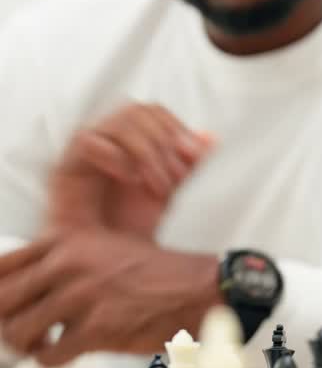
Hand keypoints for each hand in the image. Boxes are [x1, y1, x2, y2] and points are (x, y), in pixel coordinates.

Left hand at [0, 232, 220, 366]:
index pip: (2, 267)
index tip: (5, 306)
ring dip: (26, 344)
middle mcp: (69, 264)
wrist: (195, 289)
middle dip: (6, 321)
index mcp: (67, 241)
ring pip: (18, 332)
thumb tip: (16, 287)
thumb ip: (60, 260)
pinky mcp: (96, 329)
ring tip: (41, 343)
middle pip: (1, 301)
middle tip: (22, 328)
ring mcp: (82, 296)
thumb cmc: (151, 272)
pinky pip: (47, 356)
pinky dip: (50, 360)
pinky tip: (65, 351)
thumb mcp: (102, 248)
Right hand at [45, 103, 213, 238]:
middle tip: (178, 179)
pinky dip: (117, 158)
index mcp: (130, 139)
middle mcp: (106, 138)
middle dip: (165, 142)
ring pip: (117, 124)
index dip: (176, 127)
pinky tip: (133, 180)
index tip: (195, 155)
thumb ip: (188, 165)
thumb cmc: (134, 224)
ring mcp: (84, 150)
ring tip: (158, 187)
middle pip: (136, 111)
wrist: (106, 257)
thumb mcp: (170, 192)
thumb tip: (209, 138)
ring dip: (146, 153)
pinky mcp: (66, 165)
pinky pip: (89, 142)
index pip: (152, 110)